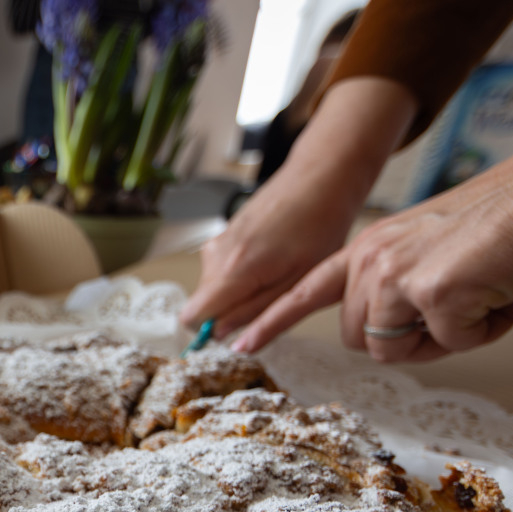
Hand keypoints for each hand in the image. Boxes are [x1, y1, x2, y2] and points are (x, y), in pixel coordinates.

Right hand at [177, 158, 363, 335]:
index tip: (237, 330)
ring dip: (241, 292)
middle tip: (274, 295)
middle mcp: (217, 254)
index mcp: (234, 270)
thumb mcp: (298, 282)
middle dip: (233, 310)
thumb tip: (223, 334)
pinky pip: (222, 270)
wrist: (321, 177)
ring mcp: (219, 241)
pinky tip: (273, 259)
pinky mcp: (224, 234)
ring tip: (278, 273)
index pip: (192, 316)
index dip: (211, 331)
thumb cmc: (320, 224)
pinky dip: (243, 275)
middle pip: (205, 304)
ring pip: (214, 288)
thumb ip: (256, 312)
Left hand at [230, 68, 512, 361]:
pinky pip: (449, 345)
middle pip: (362, 341)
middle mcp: (370, 257)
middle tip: (460, 305)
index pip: (307, 288)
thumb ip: (406, 288)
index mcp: (370, 246)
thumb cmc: (511, 227)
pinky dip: (483, 331)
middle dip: (411, 342)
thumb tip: (401, 329)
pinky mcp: (426, 291)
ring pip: (395, 351)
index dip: (273, 319)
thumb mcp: (438, 255)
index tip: (237, 341)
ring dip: (445, 339)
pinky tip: (500, 292)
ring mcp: (393, 273)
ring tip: (480, 294)